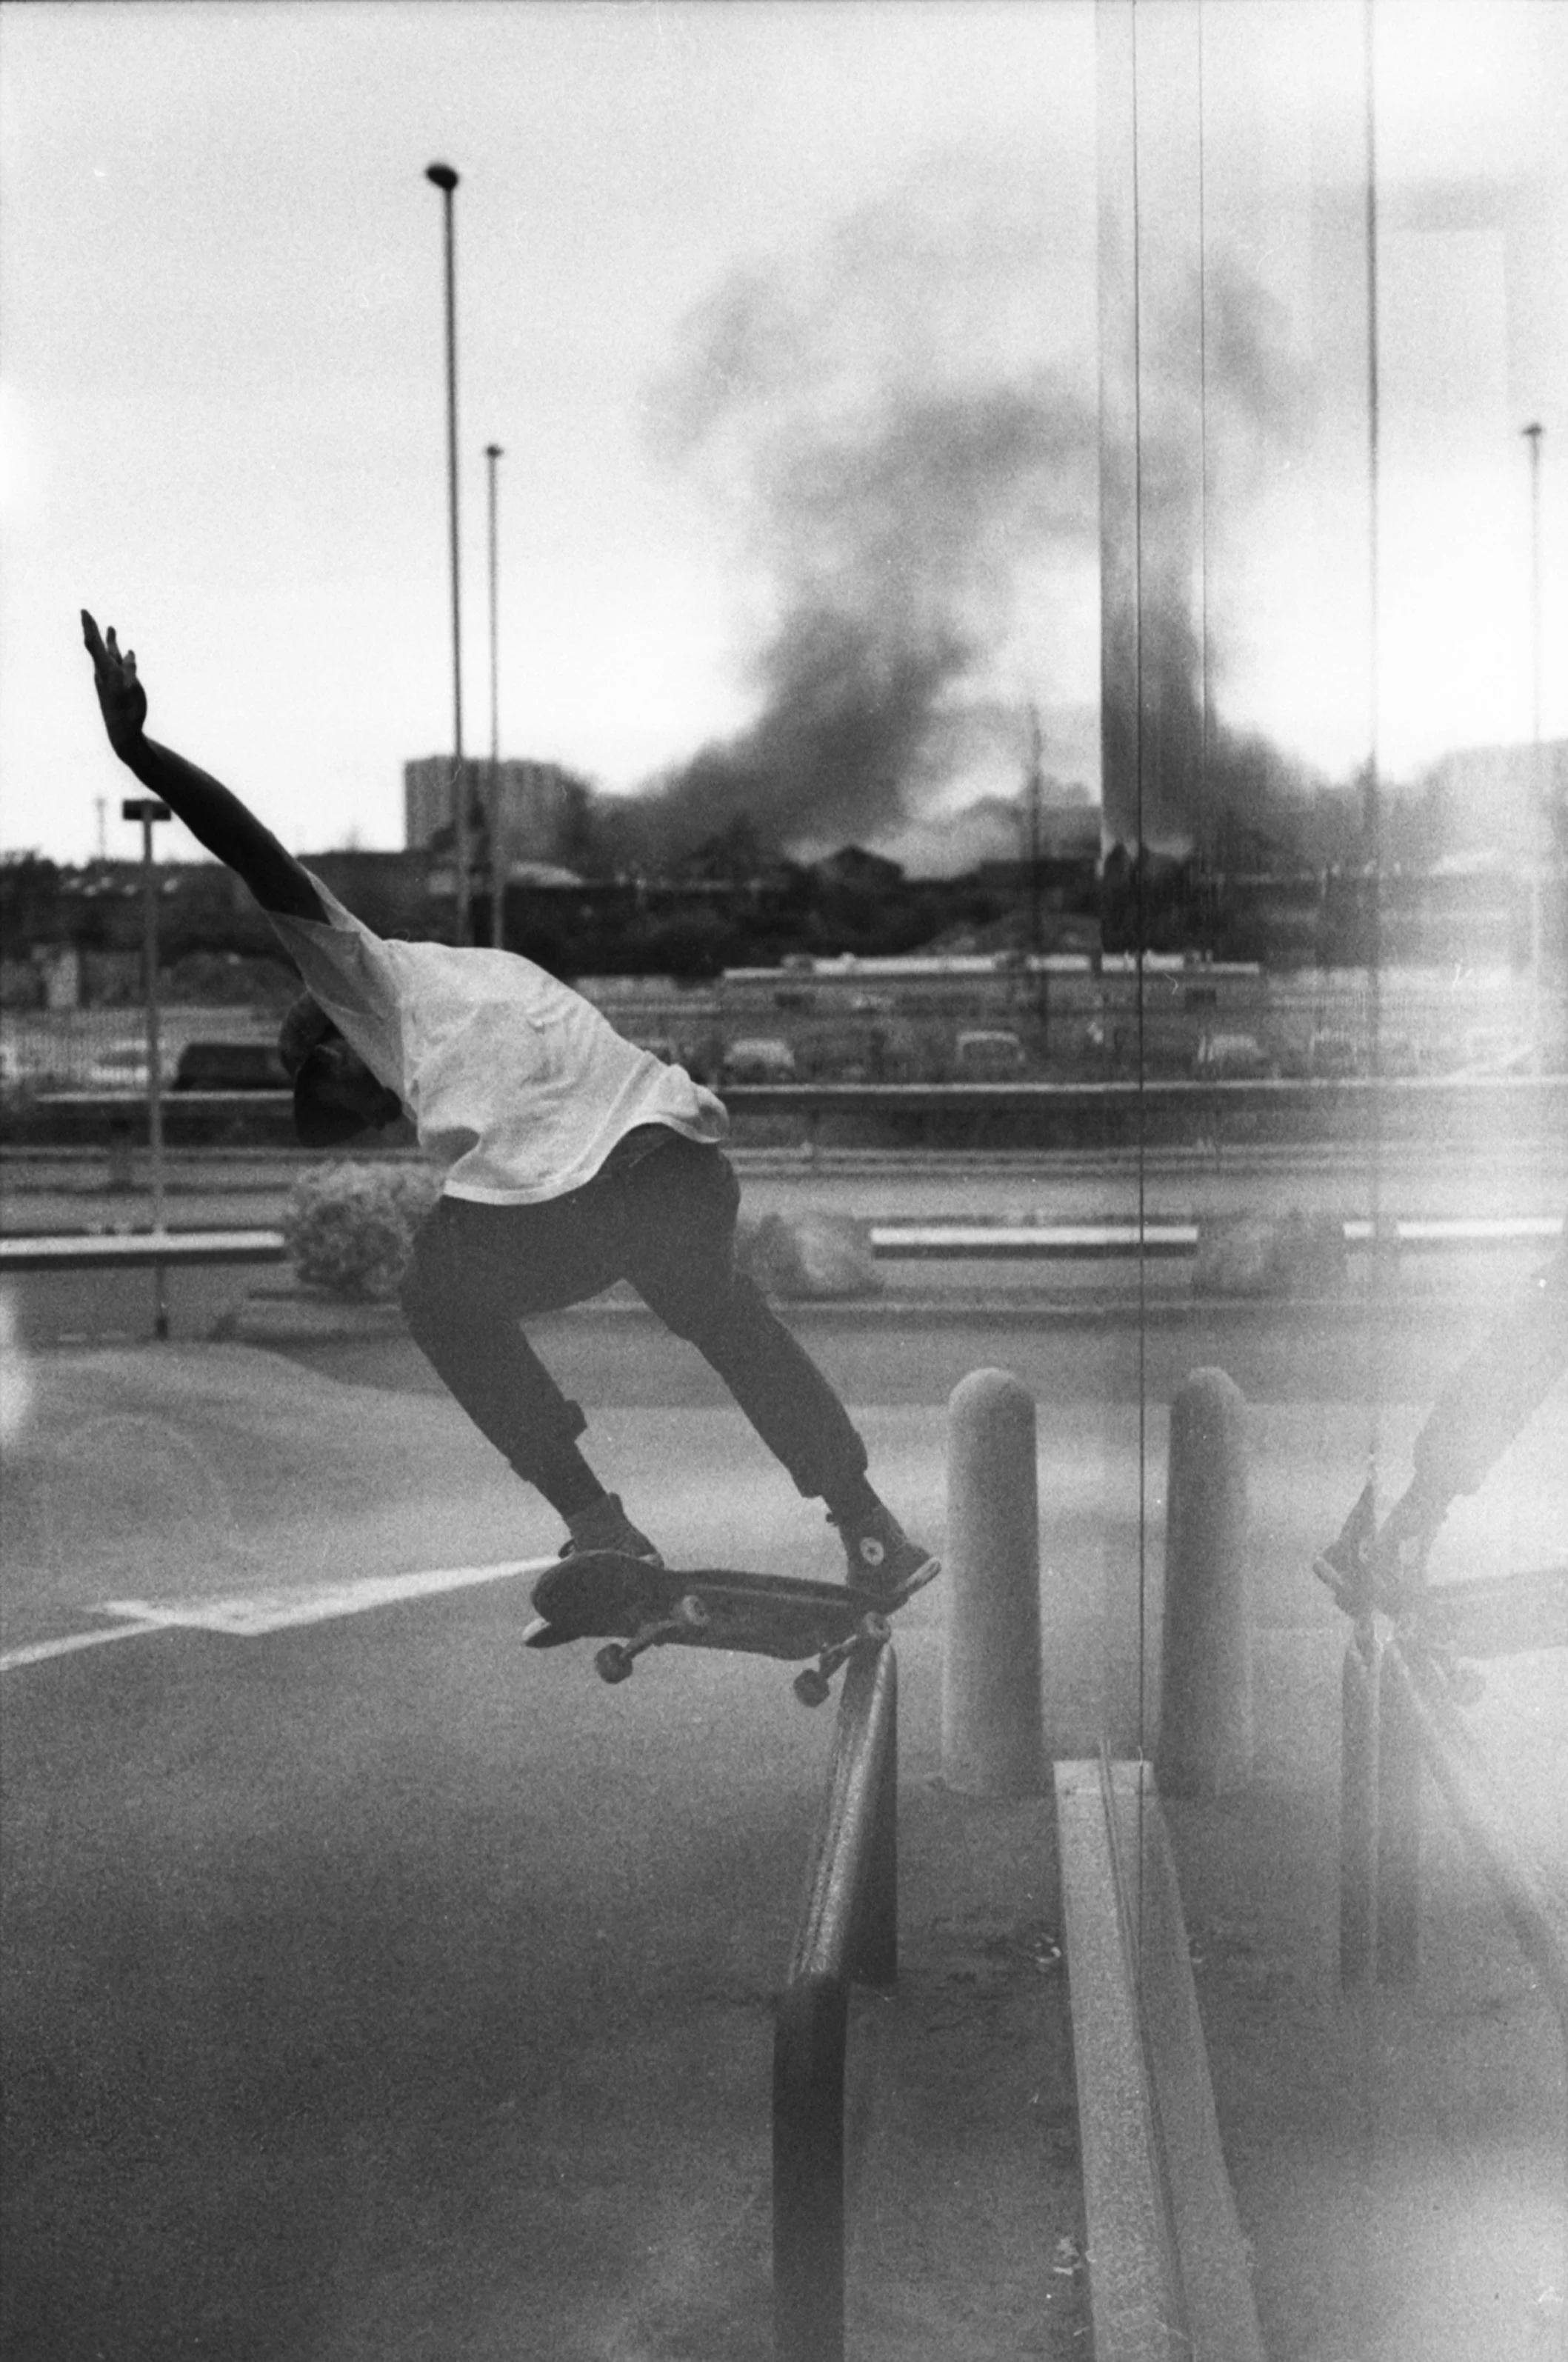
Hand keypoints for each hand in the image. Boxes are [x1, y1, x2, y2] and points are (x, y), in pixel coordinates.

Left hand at [81, 610, 147, 758]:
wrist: (123, 733)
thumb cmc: (128, 712)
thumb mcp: (131, 689)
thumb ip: (129, 670)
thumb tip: (128, 655)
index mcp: (105, 671)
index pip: (93, 644)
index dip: (89, 627)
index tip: (84, 612)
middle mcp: (105, 672)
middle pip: (98, 647)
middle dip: (94, 629)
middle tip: (85, 614)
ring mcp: (111, 680)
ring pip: (110, 656)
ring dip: (110, 642)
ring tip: (111, 628)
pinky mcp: (118, 687)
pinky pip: (119, 667)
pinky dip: (122, 657)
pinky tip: (128, 654)